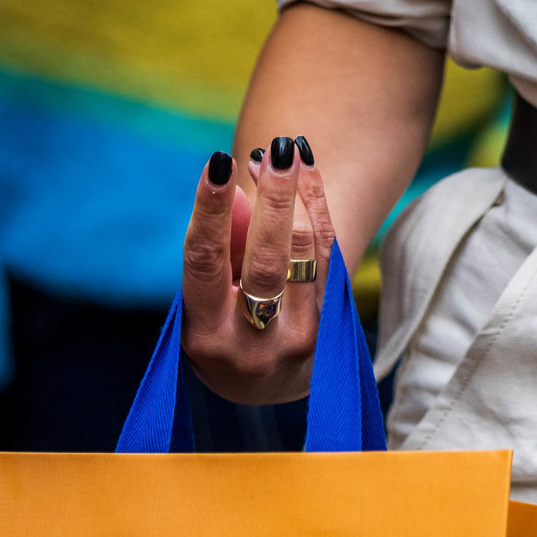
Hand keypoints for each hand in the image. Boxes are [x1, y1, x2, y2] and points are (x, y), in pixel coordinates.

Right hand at [181, 135, 335, 404]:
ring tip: (288, 152)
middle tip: (275, 149)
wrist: (267, 387)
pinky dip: (319, 212)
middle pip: (269, 259)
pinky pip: (331, 258)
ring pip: (308, 254)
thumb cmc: (221, 329)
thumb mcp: (204, 303)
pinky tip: (308, 176)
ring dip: (300, 196)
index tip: (215, 162)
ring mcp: (301, 341)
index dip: (210, 210)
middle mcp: (255, 344)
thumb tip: (234, 191)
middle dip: (274, 199)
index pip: (207, 263)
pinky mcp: (333, 330)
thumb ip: (218, 253)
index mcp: (208, 336)